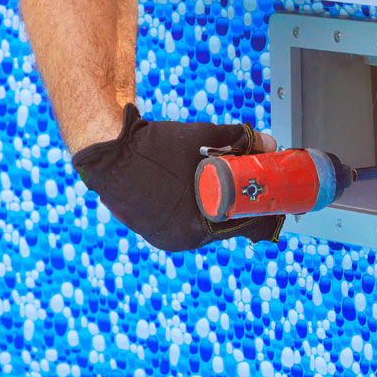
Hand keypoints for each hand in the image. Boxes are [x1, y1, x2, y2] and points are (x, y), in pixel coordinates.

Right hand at [71, 104, 283, 251]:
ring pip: (207, 225)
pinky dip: (197, 210)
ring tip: (225, 187)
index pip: (244, 223)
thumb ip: (240, 140)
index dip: (260, 209)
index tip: (270, 197)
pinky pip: (186, 224)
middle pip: (226, 225)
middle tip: (250, 187)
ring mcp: (168, 239)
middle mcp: (184, 239)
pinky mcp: (155, 234)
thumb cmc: (153, 147)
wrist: (106, 154)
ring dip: (218, 208)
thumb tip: (269, 143)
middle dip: (240, 206)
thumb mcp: (202, 137)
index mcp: (199, 224)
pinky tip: (199, 193)